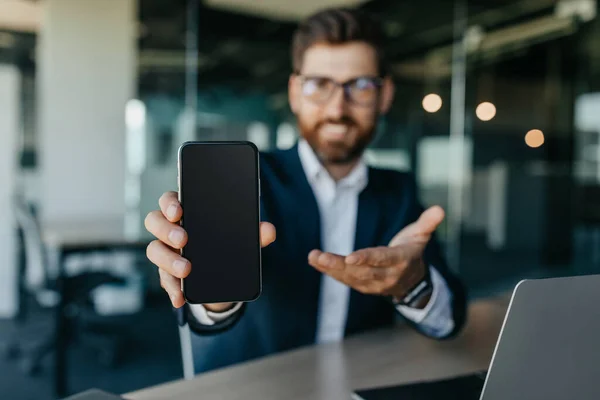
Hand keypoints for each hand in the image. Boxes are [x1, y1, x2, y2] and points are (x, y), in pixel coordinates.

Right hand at [145, 191, 275, 309]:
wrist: (224, 276)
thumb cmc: (227, 245)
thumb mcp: (242, 239)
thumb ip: (254, 233)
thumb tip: (269, 230)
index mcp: (187, 212)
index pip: (170, 200)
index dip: (170, 203)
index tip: (179, 211)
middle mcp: (171, 229)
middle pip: (155, 221)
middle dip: (166, 229)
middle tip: (184, 240)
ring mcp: (166, 251)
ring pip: (154, 249)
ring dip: (168, 260)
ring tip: (186, 270)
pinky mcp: (167, 274)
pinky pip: (164, 280)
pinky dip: (172, 289)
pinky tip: (180, 297)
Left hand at [308, 206, 443, 305]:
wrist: (412, 281)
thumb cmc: (412, 251)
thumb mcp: (422, 236)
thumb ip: (428, 223)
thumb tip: (440, 209)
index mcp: (400, 261)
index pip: (381, 259)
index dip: (366, 259)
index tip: (350, 258)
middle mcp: (386, 275)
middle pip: (361, 271)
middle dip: (339, 265)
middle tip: (320, 256)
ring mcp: (373, 284)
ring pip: (350, 277)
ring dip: (329, 268)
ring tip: (313, 257)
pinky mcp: (363, 286)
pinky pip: (344, 280)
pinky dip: (329, 272)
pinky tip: (315, 261)